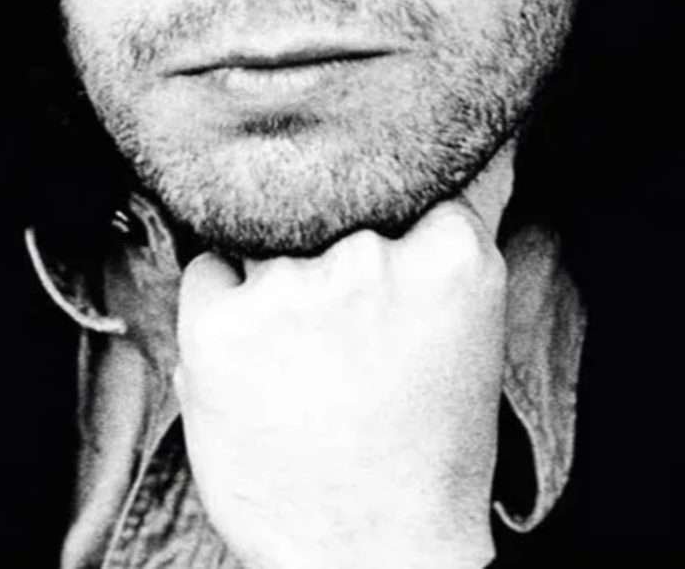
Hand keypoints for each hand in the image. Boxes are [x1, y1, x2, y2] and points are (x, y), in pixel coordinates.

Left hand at [175, 199, 505, 568]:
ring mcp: (290, 288)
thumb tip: (458, 154)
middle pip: (337, 208)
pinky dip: (227, 301)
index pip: (416, 185)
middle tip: (349, 336)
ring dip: (282, 281)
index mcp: (452, 259)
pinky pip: (211, 268)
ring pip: (272, 236)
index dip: (399, 225)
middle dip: (336, 256)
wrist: (373, 555)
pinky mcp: (219, 325)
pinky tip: (259, 359)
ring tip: (307, 361)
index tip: (395, 271)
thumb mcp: (472, 326)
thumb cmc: (428, 446)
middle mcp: (369, 259)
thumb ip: (448, 239)